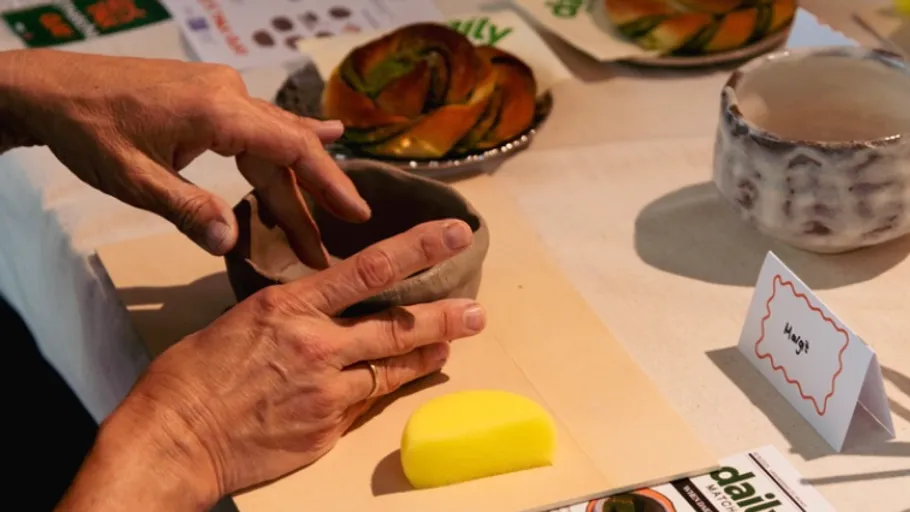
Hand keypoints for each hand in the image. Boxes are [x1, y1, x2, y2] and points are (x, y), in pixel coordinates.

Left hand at [1, 49, 369, 267]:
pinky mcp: (210, 95)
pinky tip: (320, 137)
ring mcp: (221, 91)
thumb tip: (230, 244)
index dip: (328, 183)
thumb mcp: (134, 180)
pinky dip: (282, 147)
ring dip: (292, 183)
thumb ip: (187, 210)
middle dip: (309, 202)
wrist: (51, 88)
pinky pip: (257, 128)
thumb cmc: (88, 131)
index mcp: (217, 111)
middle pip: (286, 151)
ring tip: (328, 217)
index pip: (290, 149)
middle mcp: (229, 95)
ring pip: (272, 142)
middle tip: (328, 247)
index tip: (357, 214)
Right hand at [105, 219, 485, 503]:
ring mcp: (325, 390)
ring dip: (428, 354)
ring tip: (454, 343)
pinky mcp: (326, 428)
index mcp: (289, 307)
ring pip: (392, 367)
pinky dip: (387, 388)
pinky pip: (366, 403)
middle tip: (477, 310)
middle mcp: (316, 344)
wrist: (173, 442)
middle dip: (444, 316)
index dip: (419, 248)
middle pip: (396, 325)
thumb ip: (287, 317)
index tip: (452, 234)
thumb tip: (312, 313)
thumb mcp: (237, 325)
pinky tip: (405, 380)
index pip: (369, 269)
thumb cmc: (189, 379)